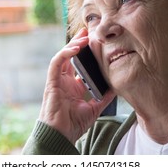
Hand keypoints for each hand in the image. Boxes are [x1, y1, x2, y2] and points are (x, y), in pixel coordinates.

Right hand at [38, 28, 115, 143]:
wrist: (61, 135)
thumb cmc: (73, 124)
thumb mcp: (93, 108)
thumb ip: (103, 98)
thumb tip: (115, 88)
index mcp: (72, 86)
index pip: (78, 64)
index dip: (85, 53)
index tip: (95, 42)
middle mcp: (64, 80)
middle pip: (70, 56)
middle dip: (79, 42)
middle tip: (88, 31)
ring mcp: (57, 80)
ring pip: (63, 56)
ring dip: (73, 45)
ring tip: (84, 36)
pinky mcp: (52, 82)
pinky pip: (56, 63)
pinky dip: (65, 54)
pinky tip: (76, 48)